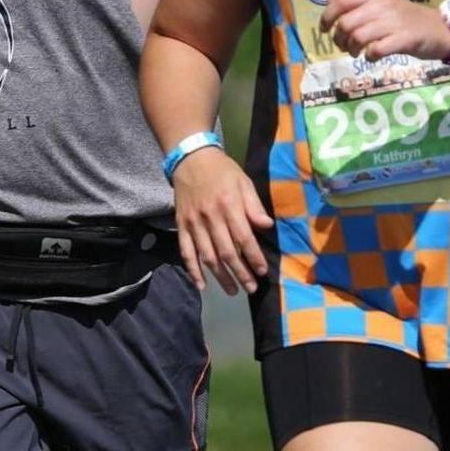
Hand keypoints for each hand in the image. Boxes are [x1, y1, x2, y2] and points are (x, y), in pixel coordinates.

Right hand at [172, 147, 272, 295]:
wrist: (190, 159)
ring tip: (233, 291)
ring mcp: (194, 223)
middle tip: (251, 288)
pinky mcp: (181, 225)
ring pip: (207, 256)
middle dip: (240, 273)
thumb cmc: (222, 171)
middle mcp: (210, 216)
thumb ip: (254, 206)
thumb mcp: (244, 182)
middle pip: (226, 251)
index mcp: (229, 205)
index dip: (253, 256)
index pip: (243, 237)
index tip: (262, 271)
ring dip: (220, 277)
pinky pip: (186, 252)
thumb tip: (267, 226)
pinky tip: (201, 285)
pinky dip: (193, 270)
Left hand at [320, 0, 449, 61]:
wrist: (441, 29)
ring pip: (358, 37)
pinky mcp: (404, 39)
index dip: (326, 16)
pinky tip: (374, 57)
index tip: (325, 30)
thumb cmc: (408, 19)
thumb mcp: (383, 5)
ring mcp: (394, 22)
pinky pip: (376, 49)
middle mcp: (382, 5)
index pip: (340, 0)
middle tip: (345, 47)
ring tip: (359, 53)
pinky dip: (370, 56)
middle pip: (346, 23)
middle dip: (339, 39)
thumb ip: (358, 3)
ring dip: (353, 49)